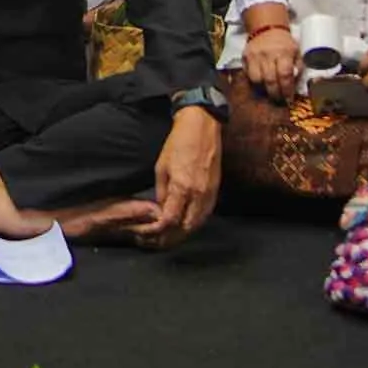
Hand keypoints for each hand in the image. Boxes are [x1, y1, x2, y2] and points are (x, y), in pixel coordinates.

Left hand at [138, 108, 221, 248]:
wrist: (201, 127)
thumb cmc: (178, 143)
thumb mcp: (161, 167)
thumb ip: (162, 192)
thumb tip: (160, 209)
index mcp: (182, 187)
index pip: (171, 220)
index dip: (160, 230)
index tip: (151, 232)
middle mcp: (198, 194)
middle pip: (187, 228)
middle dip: (172, 238)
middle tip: (160, 240)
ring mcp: (210, 193)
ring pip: (198, 224)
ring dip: (185, 233)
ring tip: (171, 237)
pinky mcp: (216, 190)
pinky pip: (206, 214)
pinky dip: (195, 223)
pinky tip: (186, 224)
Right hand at [241, 23, 302, 97]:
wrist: (267, 29)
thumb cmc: (284, 43)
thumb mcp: (297, 52)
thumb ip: (298, 67)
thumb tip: (294, 84)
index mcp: (284, 52)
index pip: (285, 75)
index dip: (287, 90)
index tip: (289, 99)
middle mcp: (268, 54)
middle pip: (270, 80)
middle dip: (276, 94)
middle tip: (279, 100)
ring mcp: (255, 56)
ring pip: (257, 80)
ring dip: (264, 89)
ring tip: (269, 92)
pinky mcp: (245, 57)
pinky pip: (248, 75)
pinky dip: (255, 82)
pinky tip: (261, 84)